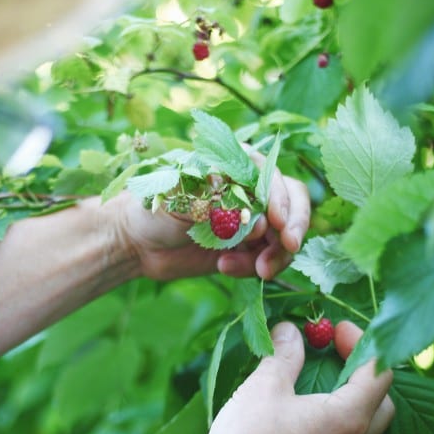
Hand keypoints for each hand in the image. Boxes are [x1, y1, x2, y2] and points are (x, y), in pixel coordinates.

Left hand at [105, 153, 310, 281]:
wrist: (138, 244)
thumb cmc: (153, 209)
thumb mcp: (180, 198)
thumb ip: (217, 205)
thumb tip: (258, 223)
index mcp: (235, 165)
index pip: (272, 175)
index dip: (280, 198)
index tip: (277, 223)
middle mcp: (250, 190)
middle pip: (293, 202)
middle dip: (294, 226)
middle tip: (288, 248)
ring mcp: (253, 220)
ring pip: (286, 234)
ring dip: (275, 254)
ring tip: (251, 268)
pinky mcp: (249, 248)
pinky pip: (269, 258)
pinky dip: (255, 267)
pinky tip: (226, 268)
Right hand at [198, 321, 394, 433]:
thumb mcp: (265, 386)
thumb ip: (285, 354)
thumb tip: (291, 331)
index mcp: (349, 416)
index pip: (379, 370)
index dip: (362, 342)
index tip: (335, 329)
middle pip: (381, 400)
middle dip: (363, 372)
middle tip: (333, 355)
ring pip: (364, 425)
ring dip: (349, 398)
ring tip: (315, 382)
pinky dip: (334, 421)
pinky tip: (301, 415)